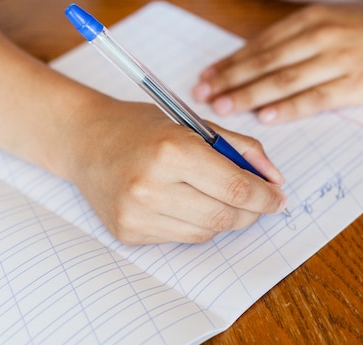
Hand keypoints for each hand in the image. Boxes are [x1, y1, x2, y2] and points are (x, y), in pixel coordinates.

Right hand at [62, 98, 285, 244]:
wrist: (84, 140)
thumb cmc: (141, 127)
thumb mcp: (193, 124)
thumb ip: (240, 147)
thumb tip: (274, 178)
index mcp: (171, 150)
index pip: (236, 187)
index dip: (265, 196)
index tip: (277, 196)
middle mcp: (150, 185)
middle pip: (225, 216)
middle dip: (252, 211)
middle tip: (259, 202)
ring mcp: (136, 214)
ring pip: (207, 232)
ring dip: (224, 218)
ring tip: (218, 197)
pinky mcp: (128, 232)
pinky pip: (182, 237)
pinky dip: (196, 223)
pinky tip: (185, 203)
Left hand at [192, 3, 362, 122]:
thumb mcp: (333, 22)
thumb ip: (299, 40)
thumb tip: (259, 63)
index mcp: (310, 19)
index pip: (259, 45)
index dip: (229, 63)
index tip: (206, 77)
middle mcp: (319, 36)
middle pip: (263, 61)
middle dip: (229, 80)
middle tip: (203, 95)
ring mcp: (337, 59)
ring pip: (282, 79)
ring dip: (248, 94)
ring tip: (223, 107)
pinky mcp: (355, 84)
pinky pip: (314, 98)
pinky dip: (288, 108)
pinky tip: (266, 116)